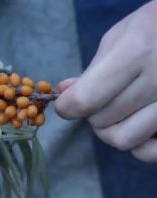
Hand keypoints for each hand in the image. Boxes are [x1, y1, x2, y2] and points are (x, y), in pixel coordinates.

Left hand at [55, 1, 156, 161]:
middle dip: (90, 113)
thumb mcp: (121, 36)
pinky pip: (149, 153)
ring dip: (110, 128)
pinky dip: (137, 145)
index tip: (65, 104)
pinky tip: (138, 126)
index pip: (85, 99)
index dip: (66, 106)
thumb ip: (93, 67)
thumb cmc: (154, 27)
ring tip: (119, 110)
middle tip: (100, 98)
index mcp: (136, 53)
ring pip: (122, 139)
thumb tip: (65, 90)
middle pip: (101, 121)